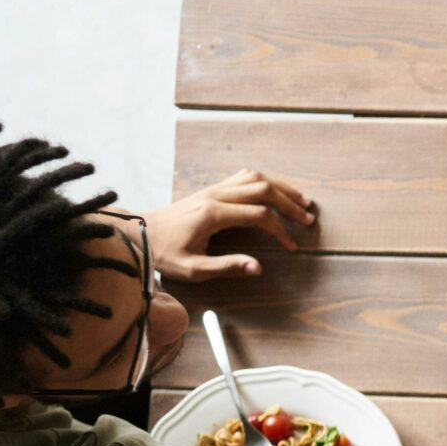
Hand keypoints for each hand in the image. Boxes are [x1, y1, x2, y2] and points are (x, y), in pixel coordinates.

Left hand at [142, 171, 315, 280]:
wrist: (138, 232)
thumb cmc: (164, 253)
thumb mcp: (193, 268)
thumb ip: (227, 266)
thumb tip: (258, 267)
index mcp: (213, 214)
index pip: (259, 215)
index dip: (281, 230)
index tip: (291, 246)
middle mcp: (215, 196)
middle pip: (263, 190)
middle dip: (290, 204)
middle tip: (308, 219)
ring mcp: (213, 189)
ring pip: (256, 178)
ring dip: (281, 187)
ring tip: (301, 201)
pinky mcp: (211, 189)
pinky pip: (244, 177)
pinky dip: (266, 182)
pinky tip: (276, 191)